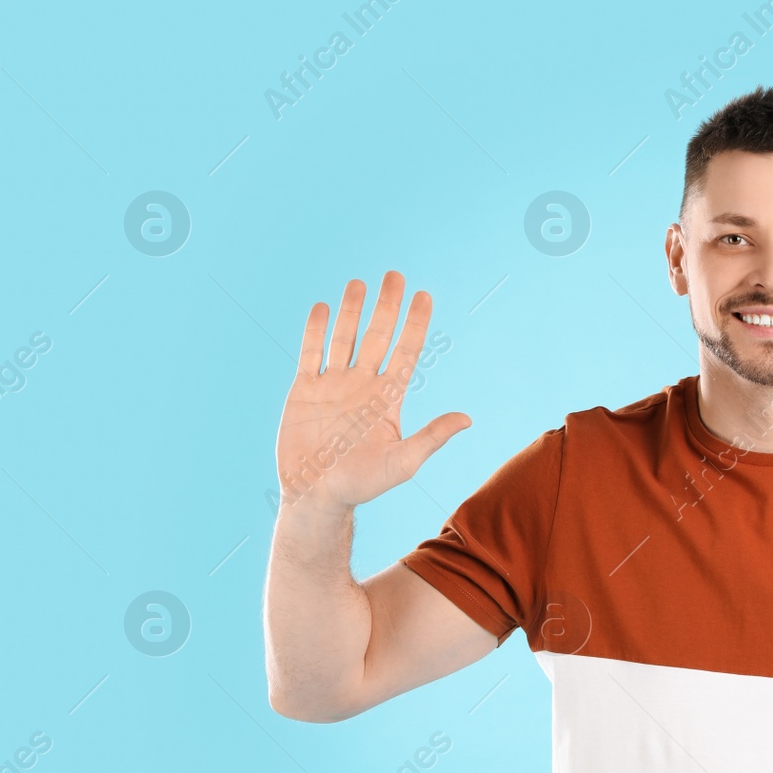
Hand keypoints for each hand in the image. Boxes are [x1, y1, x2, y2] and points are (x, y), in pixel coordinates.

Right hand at [275, 271, 469, 512]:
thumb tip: (468, 419)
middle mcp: (362, 384)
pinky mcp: (304, 390)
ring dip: (353, 310)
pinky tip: (322, 307)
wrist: (316, 496)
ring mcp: (333, 385)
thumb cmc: (362, 485)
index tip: (424, 296)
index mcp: (387, 398)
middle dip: (387, 306)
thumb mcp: (403, 462)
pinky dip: (315, 330)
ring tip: (360, 282)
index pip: (406, 351)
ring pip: (345, 337)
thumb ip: (432, 437)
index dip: (416, 324)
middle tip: (395, 275)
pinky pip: (310, 353)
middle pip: (378, 335)